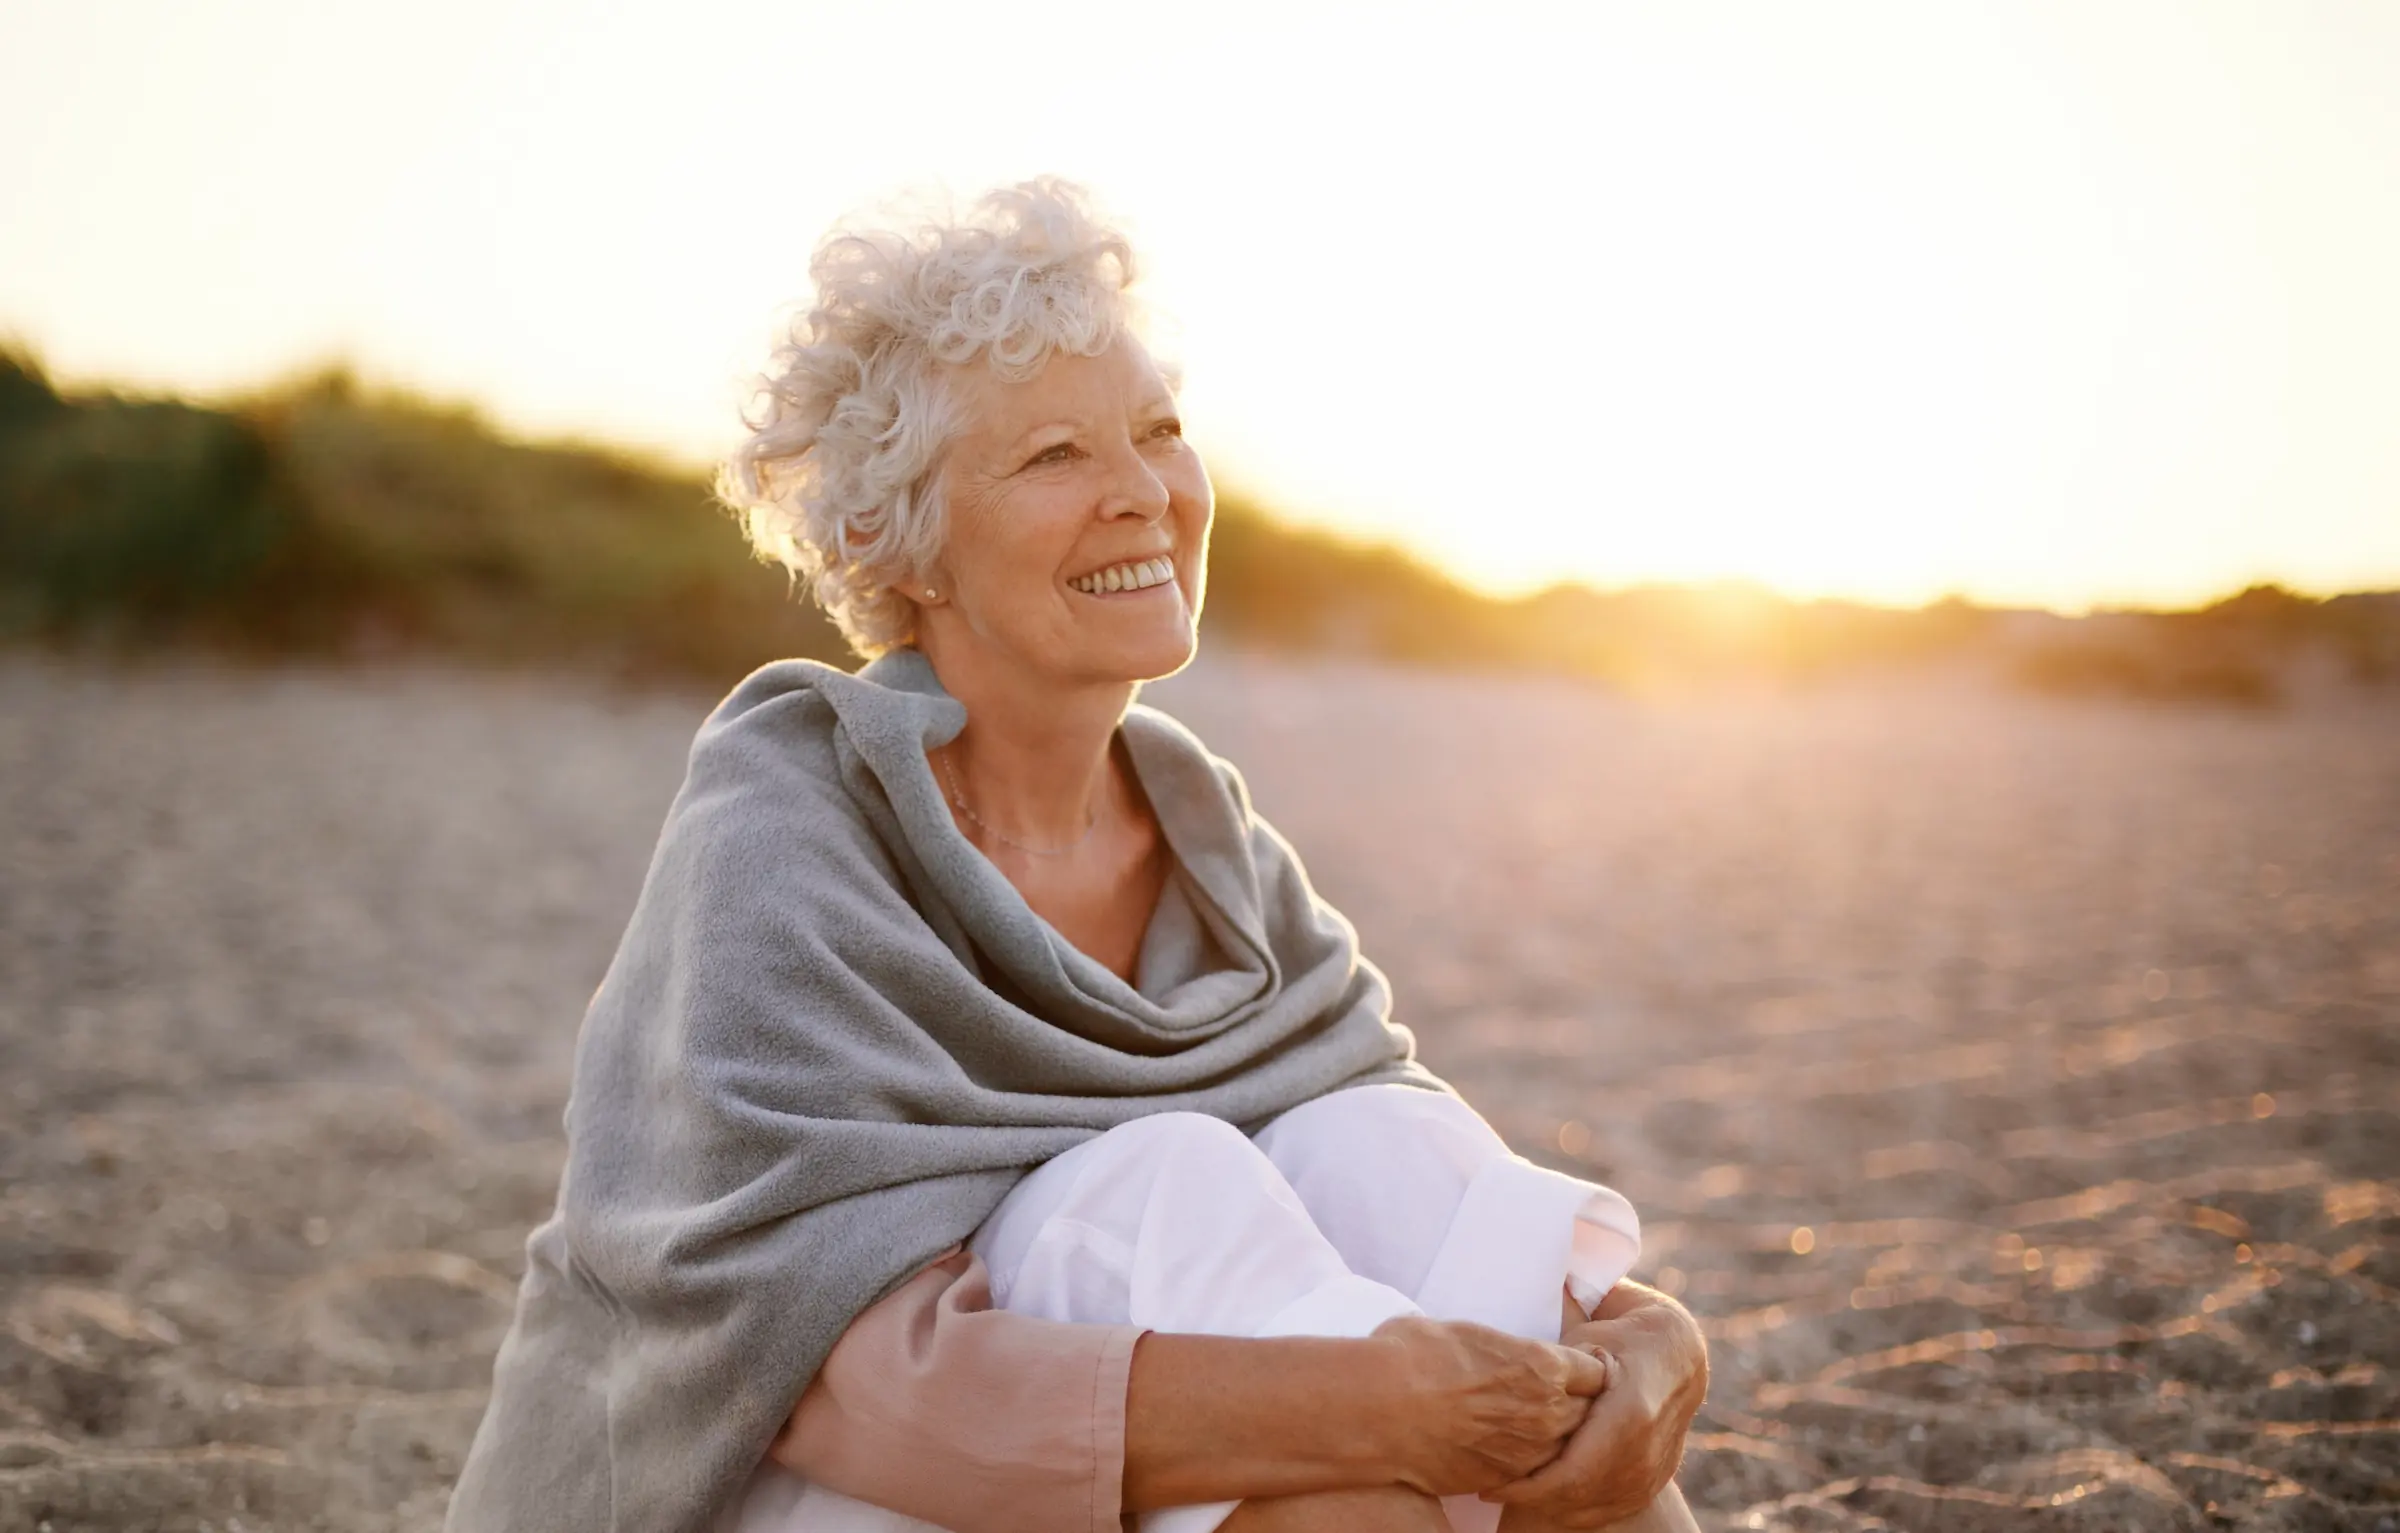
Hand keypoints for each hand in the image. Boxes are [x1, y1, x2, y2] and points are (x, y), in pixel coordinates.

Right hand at [1365, 1314, 1610, 1496]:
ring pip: (1567, 1448)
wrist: (1380, 1409)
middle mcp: (1547, 1411)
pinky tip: (1506, 1451)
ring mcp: (1528, 1452)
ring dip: (1557, 1438)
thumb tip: (1490, 1347)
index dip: (1587, 1370)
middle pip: (1591, 1414)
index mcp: (1542, 1365)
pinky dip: (1528, 1464)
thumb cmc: (1414, 1355)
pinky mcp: (1504, 1480)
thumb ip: (1499, 1347)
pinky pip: (1533, 1473)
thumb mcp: (1465, 1332)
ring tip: (1531, 1428)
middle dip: (1580, 1406)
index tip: (1574, 1370)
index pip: (1597, 1372)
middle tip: (1558, 1400)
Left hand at [1482, 1289, 1706, 1527]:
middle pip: (1581, 1495)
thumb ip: (1557, 1371)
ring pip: (1596, 1509)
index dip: (1530, 1485)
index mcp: (1630, 1413)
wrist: (1677, 1353)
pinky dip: (1578, 1512)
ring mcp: (1654, 1471)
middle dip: (1533, 1499)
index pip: (1574, 1471)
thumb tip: (1513, 1390)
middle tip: (1494, 1489)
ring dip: (1552, 1508)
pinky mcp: (1655, 1481)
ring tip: (1515, 1493)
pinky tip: (1548, 1501)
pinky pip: (1612, 1510)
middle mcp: (1646, 1451)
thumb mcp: (1588, 1341)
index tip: (1492, 1483)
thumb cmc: (1621, 1338)